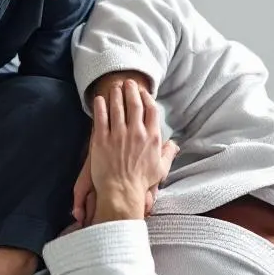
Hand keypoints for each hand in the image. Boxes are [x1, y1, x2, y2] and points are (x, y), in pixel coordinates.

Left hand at [74, 71, 157, 226]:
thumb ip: (168, 153)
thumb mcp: (161, 168)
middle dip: (131, 90)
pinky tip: (99, 99)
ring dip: (116, 94)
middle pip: (134, 104)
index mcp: (151, 137)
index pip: (151, 110)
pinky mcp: (101, 139)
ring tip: (114, 87)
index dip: (147, 98)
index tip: (143, 92)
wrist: (121, 192)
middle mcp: (135, 132)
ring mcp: (117, 135)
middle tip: (127, 83)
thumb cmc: (141, 182)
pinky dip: (100, 106)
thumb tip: (174, 144)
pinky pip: (100, 117)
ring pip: (117, 107)